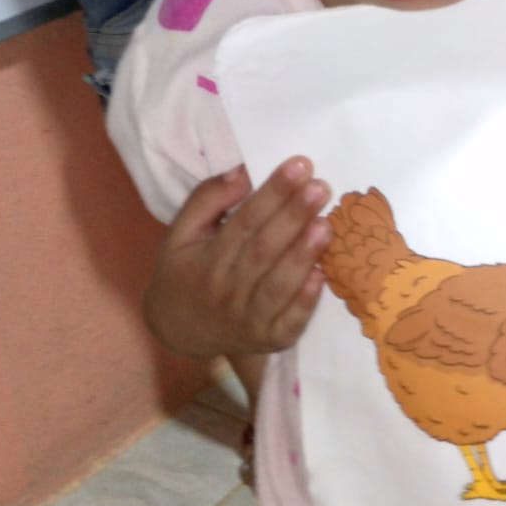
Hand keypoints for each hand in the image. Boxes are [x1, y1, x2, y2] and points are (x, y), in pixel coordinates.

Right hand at [144, 158, 331, 360]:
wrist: (179, 331)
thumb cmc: (185, 272)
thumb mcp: (181, 233)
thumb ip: (207, 199)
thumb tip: (242, 172)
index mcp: (206, 261)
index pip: (244, 223)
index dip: (272, 194)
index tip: (299, 166)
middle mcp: (226, 292)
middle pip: (264, 250)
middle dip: (294, 217)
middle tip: (320, 187)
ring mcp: (249, 320)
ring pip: (279, 285)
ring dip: (303, 255)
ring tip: (326, 224)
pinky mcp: (271, 340)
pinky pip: (291, 321)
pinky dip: (306, 301)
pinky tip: (323, 274)